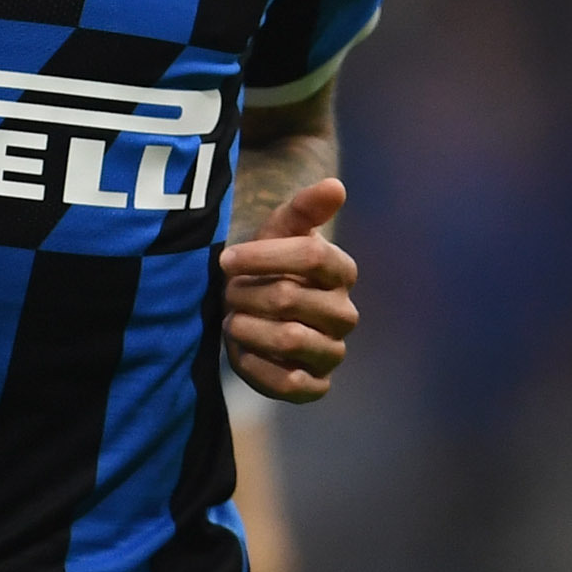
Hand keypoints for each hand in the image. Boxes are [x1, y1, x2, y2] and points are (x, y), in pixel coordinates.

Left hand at [221, 176, 355, 401]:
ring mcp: (333, 351)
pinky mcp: (317, 385)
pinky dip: (254, 366)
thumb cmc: (269, 265)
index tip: (226, 259)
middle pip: (289, 298)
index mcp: (342, 271)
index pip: (312, 256)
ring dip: (246, 328)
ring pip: (288, 340)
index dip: (263, 256)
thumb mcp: (280, 230)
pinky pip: (288, 383)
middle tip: (228, 293)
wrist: (255, 312)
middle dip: (246, 293)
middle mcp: (345, 314)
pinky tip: (240, 350)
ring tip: (233, 319)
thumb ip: (305, 208)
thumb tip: (336, 186)